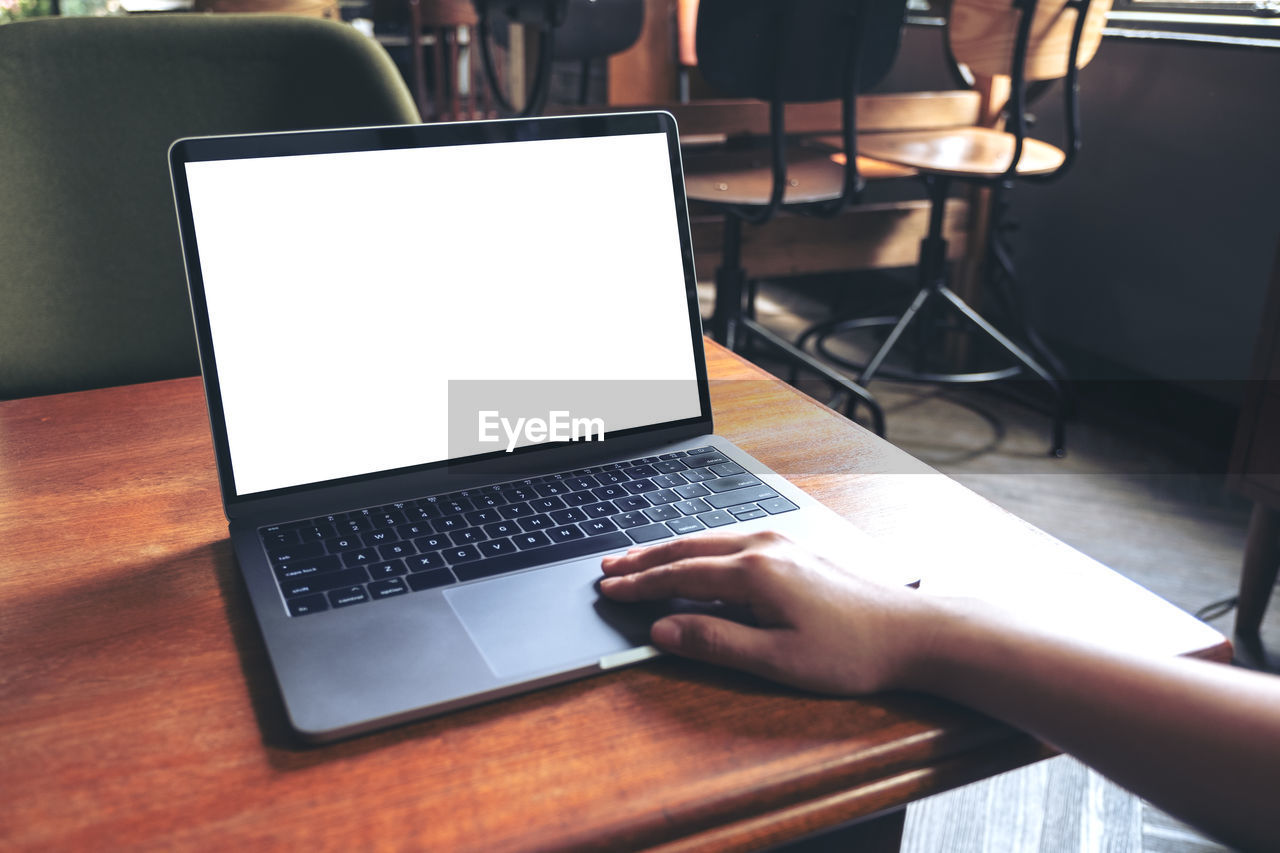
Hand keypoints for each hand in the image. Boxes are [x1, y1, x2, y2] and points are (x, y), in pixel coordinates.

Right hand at [599, 530, 939, 694]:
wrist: (912, 631)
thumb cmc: (851, 651)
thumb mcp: (777, 660)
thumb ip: (715, 642)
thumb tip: (663, 631)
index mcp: (754, 572)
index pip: (679, 575)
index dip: (639, 585)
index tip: (608, 590)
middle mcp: (764, 547)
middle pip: (687, 548)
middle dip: (643, 558)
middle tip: (607, 567)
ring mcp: (781, 543)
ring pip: (708, 540)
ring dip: (669, 550)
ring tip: (638, 559)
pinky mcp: (794, 549)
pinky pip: (730, 541)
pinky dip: (698, 548)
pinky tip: (694, 556)